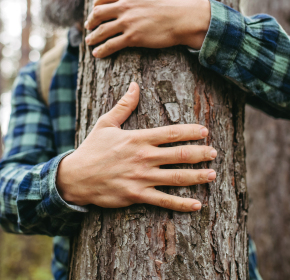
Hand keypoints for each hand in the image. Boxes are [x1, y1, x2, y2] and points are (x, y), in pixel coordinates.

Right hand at [56, 82, 216, 211]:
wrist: (75, 177)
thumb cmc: (92, 149)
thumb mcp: (106, 123)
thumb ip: (124, 105)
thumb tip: (134, 84)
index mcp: (138, 139)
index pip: (170, 133)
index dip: (190, 131)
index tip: (205, 131)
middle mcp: (143, 158)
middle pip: (179, 155)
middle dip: (200, 153)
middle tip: (214, 153)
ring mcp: (141, 178)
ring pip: (176, 177)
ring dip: (197, 176)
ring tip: (212, 175)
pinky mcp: (136, 195)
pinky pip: (163, 200)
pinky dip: (181, 203)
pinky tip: (197, 204)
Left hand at [84, 0, 210, 57]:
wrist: (189, 16)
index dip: (96, 2)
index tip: (95, 8)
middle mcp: (125, 6)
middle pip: (98, 13)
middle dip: (91, 20)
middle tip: (89, 26)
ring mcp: (128, 22)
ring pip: (102, 31)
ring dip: (93, 37)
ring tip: (89, 42)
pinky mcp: (133, 38)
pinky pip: (112, 45)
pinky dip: (102, 50)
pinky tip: (98, 54)